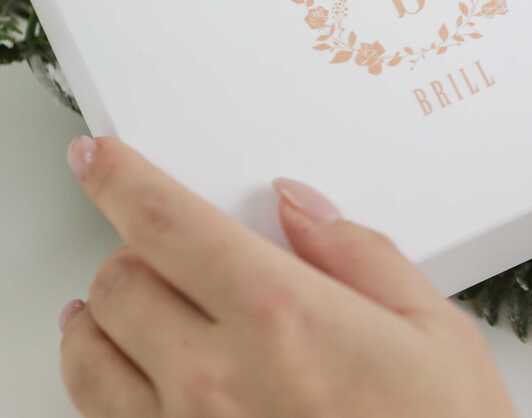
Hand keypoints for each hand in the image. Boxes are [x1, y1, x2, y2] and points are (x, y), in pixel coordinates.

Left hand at [58, 137, 515, 417]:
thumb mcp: (432, 327)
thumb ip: (357, 251)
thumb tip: (298, 204)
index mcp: (281, 316)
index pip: (165, 223)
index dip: (119, 176)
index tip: (100, 156)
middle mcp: (216, 378)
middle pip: (118, 280)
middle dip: (131, 248)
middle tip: (163, 245)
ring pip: (91, 353)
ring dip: (101, 315)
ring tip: (122, 303)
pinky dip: (103, 383)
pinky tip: (132, 374)